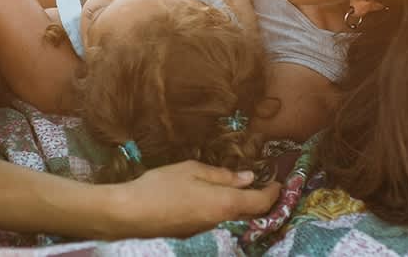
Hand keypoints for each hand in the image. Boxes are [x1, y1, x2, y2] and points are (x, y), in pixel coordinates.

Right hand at [107, 160, 281, 238]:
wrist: (130, 214)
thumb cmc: (160, 187)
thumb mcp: (191, 171)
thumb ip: (222, 175)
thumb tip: (248, 177)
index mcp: (225, 203)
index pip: (261, 202)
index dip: (274, 192)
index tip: (278, 182)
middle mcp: (222, 223)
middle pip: (253, 215)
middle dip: (263, 202)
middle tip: (266, 187)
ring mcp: (209, 232)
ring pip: (237, 221)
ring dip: (244, 208)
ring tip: (243, 192)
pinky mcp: (196, 236)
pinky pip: (221, 225)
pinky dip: (226, 214)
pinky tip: (218, 203)